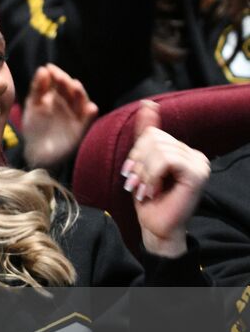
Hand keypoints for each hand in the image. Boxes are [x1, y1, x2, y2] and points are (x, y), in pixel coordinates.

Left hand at [19, 64, 97, 170]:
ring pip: (81, 102)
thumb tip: (43, 69)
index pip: (60, 82)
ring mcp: (75, 116)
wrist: (36, 152)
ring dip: (80, 94)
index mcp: (57, 97)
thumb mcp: (33, 105)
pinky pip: (87, 120)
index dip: (56, 74)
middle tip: (59, 76)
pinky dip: (90, 114)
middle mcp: (68, 104)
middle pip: (70, 90)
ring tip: (76, 85)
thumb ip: (37, 89)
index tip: (49, 68)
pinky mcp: (80, 129)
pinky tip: (91, 108)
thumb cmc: (34, 126)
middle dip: (65, 82)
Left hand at [124, 100, 206, 257]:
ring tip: (145, 189)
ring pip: (159, 149)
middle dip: (139, 161)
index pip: (152, 133)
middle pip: (154, 138)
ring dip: (144, 172)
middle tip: (137, 183)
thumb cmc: (148, 199)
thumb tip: (147, 104)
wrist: (156, 227)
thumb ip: (145, 135)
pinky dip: (153, 176)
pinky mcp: (197, 174)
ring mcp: (199, 163)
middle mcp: (195, 154)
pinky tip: (153, 191)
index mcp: (183, 150)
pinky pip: (166, 160)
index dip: (136, 153)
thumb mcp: (142, 162)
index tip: (132, 173)